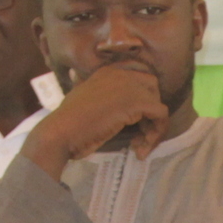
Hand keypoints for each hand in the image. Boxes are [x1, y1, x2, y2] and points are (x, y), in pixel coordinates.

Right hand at [20, 65, 166, 179]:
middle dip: (150, 112)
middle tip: (139, 136)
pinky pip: (161, 116)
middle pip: (153, 88)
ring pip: (158, 104)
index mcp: (108, 72)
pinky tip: (140, 150)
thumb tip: (81, 80)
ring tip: (139, 148)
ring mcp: (130, 86)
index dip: (141, 102)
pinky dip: (156, 134)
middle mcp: (121, 74)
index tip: (134, 122)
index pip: (138, 79)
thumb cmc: (67, 122)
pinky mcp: (137, 102)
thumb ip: (90, 90)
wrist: (61, 132)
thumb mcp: (80, 97)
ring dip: (154, 128)